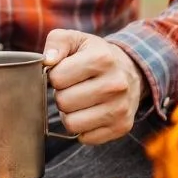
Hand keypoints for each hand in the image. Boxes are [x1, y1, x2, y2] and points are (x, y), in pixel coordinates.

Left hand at [43, 29, 147, 143]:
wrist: (130, 71)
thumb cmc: (94, 54)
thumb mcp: (75, 39)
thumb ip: (56, 43)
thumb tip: (47, 61)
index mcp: (102, 59)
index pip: (57, 78)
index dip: (54, 76)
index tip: (63, 72)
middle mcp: (115, 84)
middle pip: (64, 102)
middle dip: (61, 95)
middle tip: (70, 88)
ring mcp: (120, 108)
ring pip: (72, 124)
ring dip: (69, 114)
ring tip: (78, 101)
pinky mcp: (122, 127)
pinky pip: (86, 138)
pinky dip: (82, 127)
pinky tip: (89, 112)